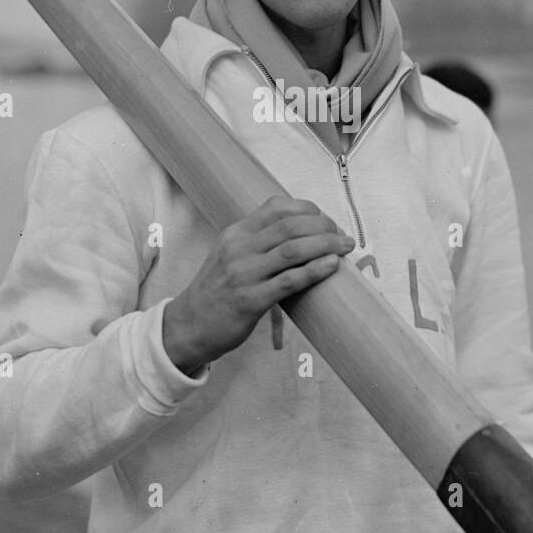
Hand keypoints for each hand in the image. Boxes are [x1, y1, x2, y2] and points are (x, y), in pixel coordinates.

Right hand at [162, 196, 354, 374]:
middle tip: (341, 236)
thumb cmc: (216, 291)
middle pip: (290, 225)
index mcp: (235, 233)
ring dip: (325, 245)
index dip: (309, 209)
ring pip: (293, 249)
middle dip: (324, 227)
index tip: (326, 220)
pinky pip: (289, 281)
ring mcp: (243, 274)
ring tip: (345, 247)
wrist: (188, 326)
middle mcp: (238, 249)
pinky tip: (332, 266)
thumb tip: (298, 231)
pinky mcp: (250, 301)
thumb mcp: (229, 255)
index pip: (277, 207)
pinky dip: (315, 270)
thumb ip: (256, 241)